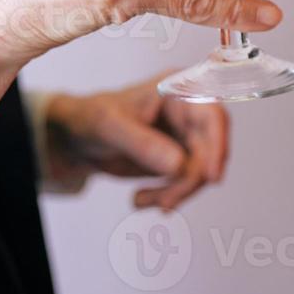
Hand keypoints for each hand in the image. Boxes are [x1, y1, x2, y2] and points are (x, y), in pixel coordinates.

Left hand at [45, 75, 227, 210]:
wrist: (76, 138)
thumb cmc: (91, 118)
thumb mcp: (110, 127)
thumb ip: (143, 144)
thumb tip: (178, 166)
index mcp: (178, 91)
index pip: (212, 116)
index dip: (217, 145)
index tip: (211, 177)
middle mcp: (188, 113)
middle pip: (208, 151)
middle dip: (188, 181)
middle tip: (164, 202)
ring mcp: (184, 138)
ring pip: (198, 172)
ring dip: (174, 192)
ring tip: (140, 200)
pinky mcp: (177, 159)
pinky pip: (184, 183)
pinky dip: (167, 196)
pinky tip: (140, 199)